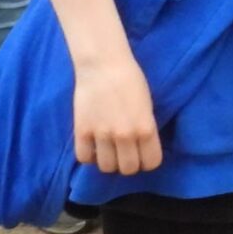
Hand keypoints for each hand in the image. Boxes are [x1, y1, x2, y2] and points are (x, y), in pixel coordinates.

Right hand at [73, 54, 161, 174]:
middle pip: (128, 169)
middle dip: (128, 163)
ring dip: (109, 161)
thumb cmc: (130, 80)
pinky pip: (84, 158)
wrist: (103, 64)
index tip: (143, 154)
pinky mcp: (82, 131)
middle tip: (125, 152)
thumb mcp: (147, 106)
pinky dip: (89, 155)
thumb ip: (144, 128)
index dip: (148, 161)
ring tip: (108, 149)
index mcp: (146, 128)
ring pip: (106, 167)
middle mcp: (125, 135)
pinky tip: (93, 145)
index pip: (151, 163)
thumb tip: (141, 147)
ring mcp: (102, 135)